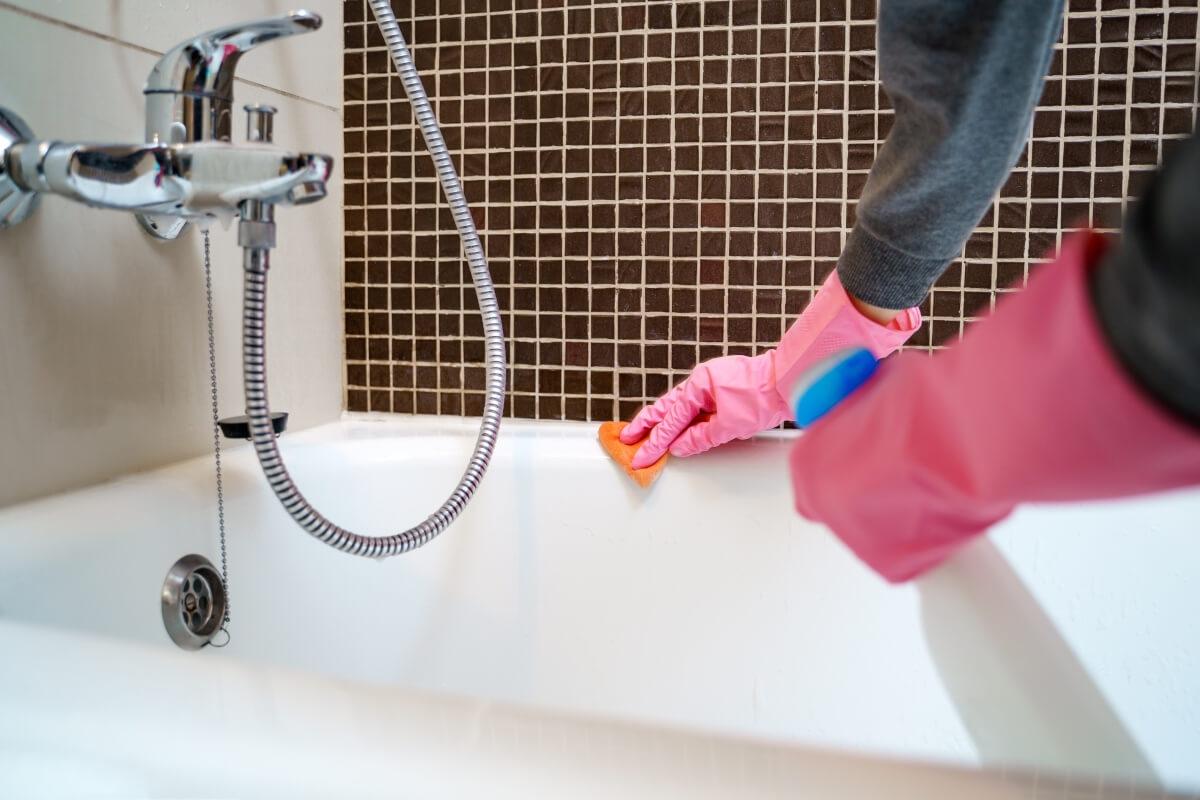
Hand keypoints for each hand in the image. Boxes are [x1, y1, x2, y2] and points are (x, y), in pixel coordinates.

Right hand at [619, 352, 790, 468]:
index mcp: (699, 384)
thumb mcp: (729, 425)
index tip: (640, 455)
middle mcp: (703, 381)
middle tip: (627, 438)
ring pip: (681, 406)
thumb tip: (680, 447)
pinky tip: (679, 429)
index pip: (671, 419)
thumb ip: (701, 437)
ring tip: (644, 432)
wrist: (791, 381)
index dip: (654, 441)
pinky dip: (685, 419)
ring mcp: (712, 385)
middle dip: (647, 425)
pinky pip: (697, 407)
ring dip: (663, 421)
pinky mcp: (723, 391)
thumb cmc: (764, 395)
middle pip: (668, 407)